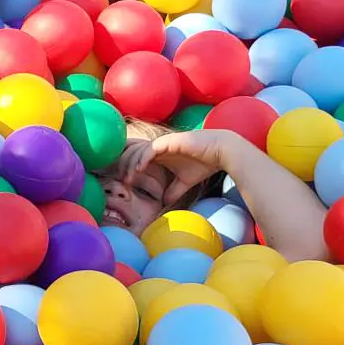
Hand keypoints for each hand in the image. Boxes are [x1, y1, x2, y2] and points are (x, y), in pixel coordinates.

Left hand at [123, 130, 246, 205]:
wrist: (222, 152)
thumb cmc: (204, 163)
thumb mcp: (185, 182)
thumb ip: (174, 190)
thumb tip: (166, 203)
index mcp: (159, 153)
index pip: (135, 156)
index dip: (127, 166)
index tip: (125, 181)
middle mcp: (158, 146)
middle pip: (131, 152)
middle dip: (123, 165)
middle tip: (121, 180)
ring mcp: (163, 142)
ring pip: (138, 150)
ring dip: (130, 164)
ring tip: (128, 179)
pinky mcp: (169, 141)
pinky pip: (150, 149)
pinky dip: (142, 158)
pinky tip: (139, 169)